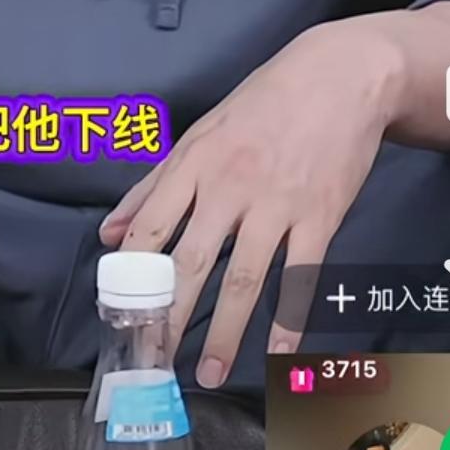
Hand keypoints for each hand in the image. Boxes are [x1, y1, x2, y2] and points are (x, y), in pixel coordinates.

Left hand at [98, 20, 405, 386]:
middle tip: (153, 359)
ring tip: (208, 373)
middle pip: (190, 262)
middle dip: (168, 316)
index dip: (132, 275)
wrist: (340, 76)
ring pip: (243, 278)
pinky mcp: (320, 216)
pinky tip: (278, 353)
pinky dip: (289, 320)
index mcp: (194, 162)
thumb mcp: (201, 131)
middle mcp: (229, 186)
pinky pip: (301, 277)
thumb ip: (153, 185)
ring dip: (225, 333)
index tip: (120, 314)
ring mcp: (277, 204)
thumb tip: (109, 232)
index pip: (151, 227)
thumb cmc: (265, 103)